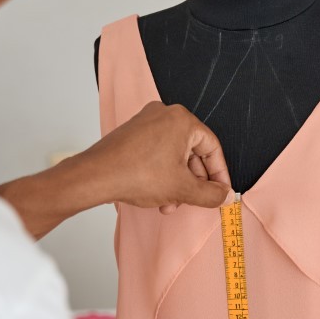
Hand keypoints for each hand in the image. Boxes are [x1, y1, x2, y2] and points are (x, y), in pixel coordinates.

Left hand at [84, 101, 230, 212]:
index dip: (219, 174)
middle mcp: (165, 114)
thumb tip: (224, 197)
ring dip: (177, 182)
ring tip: (170, 203)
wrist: (95, 177)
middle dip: (193, 182)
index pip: (212, 148)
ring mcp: (146, 122)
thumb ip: (210, 194)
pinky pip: (158, 153)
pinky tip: (158, 196)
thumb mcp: (183, 189)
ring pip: (174, 155)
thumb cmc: (136, 175)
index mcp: (182, 120)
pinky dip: (162, 174)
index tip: (221, 192)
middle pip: (192, 152)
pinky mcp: (133, 133)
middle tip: (194, 201)